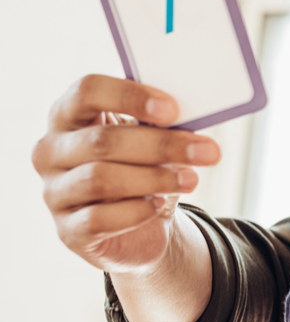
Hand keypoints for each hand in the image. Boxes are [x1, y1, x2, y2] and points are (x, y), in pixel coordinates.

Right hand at [32, 75, 219, 273]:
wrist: (140, 225)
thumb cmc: (142, 167)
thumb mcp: (150, 140)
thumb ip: (160, 124)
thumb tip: (194, 115)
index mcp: (68, 115)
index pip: (87, 91)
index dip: (130, 96)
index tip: (173, 110)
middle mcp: (50, 151)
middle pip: (102, 140)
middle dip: (162, 145)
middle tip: (208, 151)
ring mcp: (53, 193)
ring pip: (99, 179)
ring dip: (155, 178)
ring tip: (191, 179)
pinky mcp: (68, 231)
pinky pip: (99, 219)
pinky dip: (136, 211)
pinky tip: (159, 204)